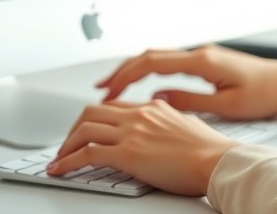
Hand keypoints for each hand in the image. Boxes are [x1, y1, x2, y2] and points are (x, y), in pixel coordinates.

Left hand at [46, 99, 235, 196]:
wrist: (217, 161)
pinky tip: (60, 170)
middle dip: (73, 129)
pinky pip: (86, 154)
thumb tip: (164, 129)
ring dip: (65, 146)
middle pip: (92, 112)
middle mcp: (140, 115)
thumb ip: (170, 122)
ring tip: (59, 159)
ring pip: (84, 129)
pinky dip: (67, 162)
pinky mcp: (127, 155)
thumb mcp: (188, 125)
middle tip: (67, 144)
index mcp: (154, 108)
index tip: (86, 130)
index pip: (114, 106)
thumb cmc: (210, 150)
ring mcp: (132, 133)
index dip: (95, 118)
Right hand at [95, 45, 276, 119]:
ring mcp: (204, 56)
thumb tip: (156, 98)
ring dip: (134, 70)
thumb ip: (189, 101)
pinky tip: (144, 85)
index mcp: (203, 61)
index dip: (125, 75)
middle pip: (150, 55)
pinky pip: (171, 63)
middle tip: (100, 90)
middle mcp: (201, 53)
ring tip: (114, 88)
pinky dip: (151, 72)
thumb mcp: (226, 106)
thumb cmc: (267, 94)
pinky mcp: (208, 63)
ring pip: (159, 57)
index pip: (153, 62)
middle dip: (121, 71)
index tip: (106, 90)